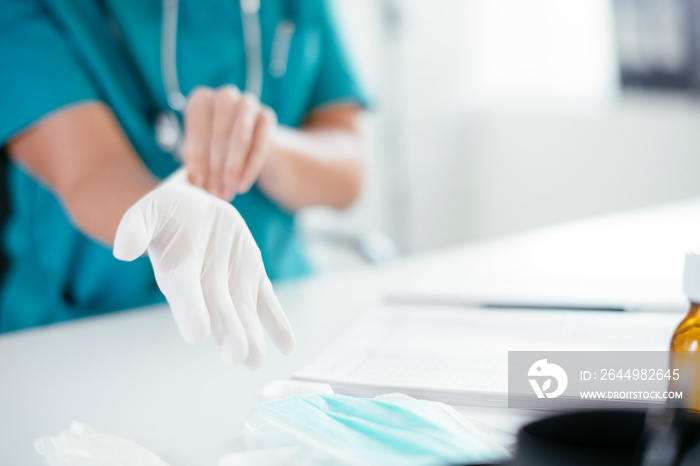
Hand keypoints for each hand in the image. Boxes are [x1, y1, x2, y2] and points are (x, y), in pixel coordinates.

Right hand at [112, 168, 294, 367]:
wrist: (193, 207)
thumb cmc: (166, 213)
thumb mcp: (149, 210)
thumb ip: (136, 227)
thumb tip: (122, 249)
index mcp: (178, 273)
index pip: (185, 294)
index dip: (190, 311)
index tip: (196, 334)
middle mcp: (204, 286)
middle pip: (218, 312)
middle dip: (228, 333)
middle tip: (237, 355)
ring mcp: (230, 284)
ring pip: (243, 313)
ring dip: (252, 335)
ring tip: (257, 360)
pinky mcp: (251, 277)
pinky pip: (266, 302)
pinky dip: (277, 322)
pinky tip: (287, 345)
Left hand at [183, 86, 277, 200]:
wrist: (248, 141)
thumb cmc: (216, 147)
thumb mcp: (201, 152)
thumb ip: (196, 165)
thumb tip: (196, 184)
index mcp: (201, 100)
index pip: (197, 128)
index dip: (197, 156)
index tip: (198, 181)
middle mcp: (224, 97)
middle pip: (219, 133)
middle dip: (216, 167)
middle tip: (214, 191)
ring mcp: (248, 104)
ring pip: (240, 136)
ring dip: (233, 167)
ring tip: (229, 190)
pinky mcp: (267, 117)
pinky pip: (260, 144)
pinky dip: (250, 167)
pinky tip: (243, 184)